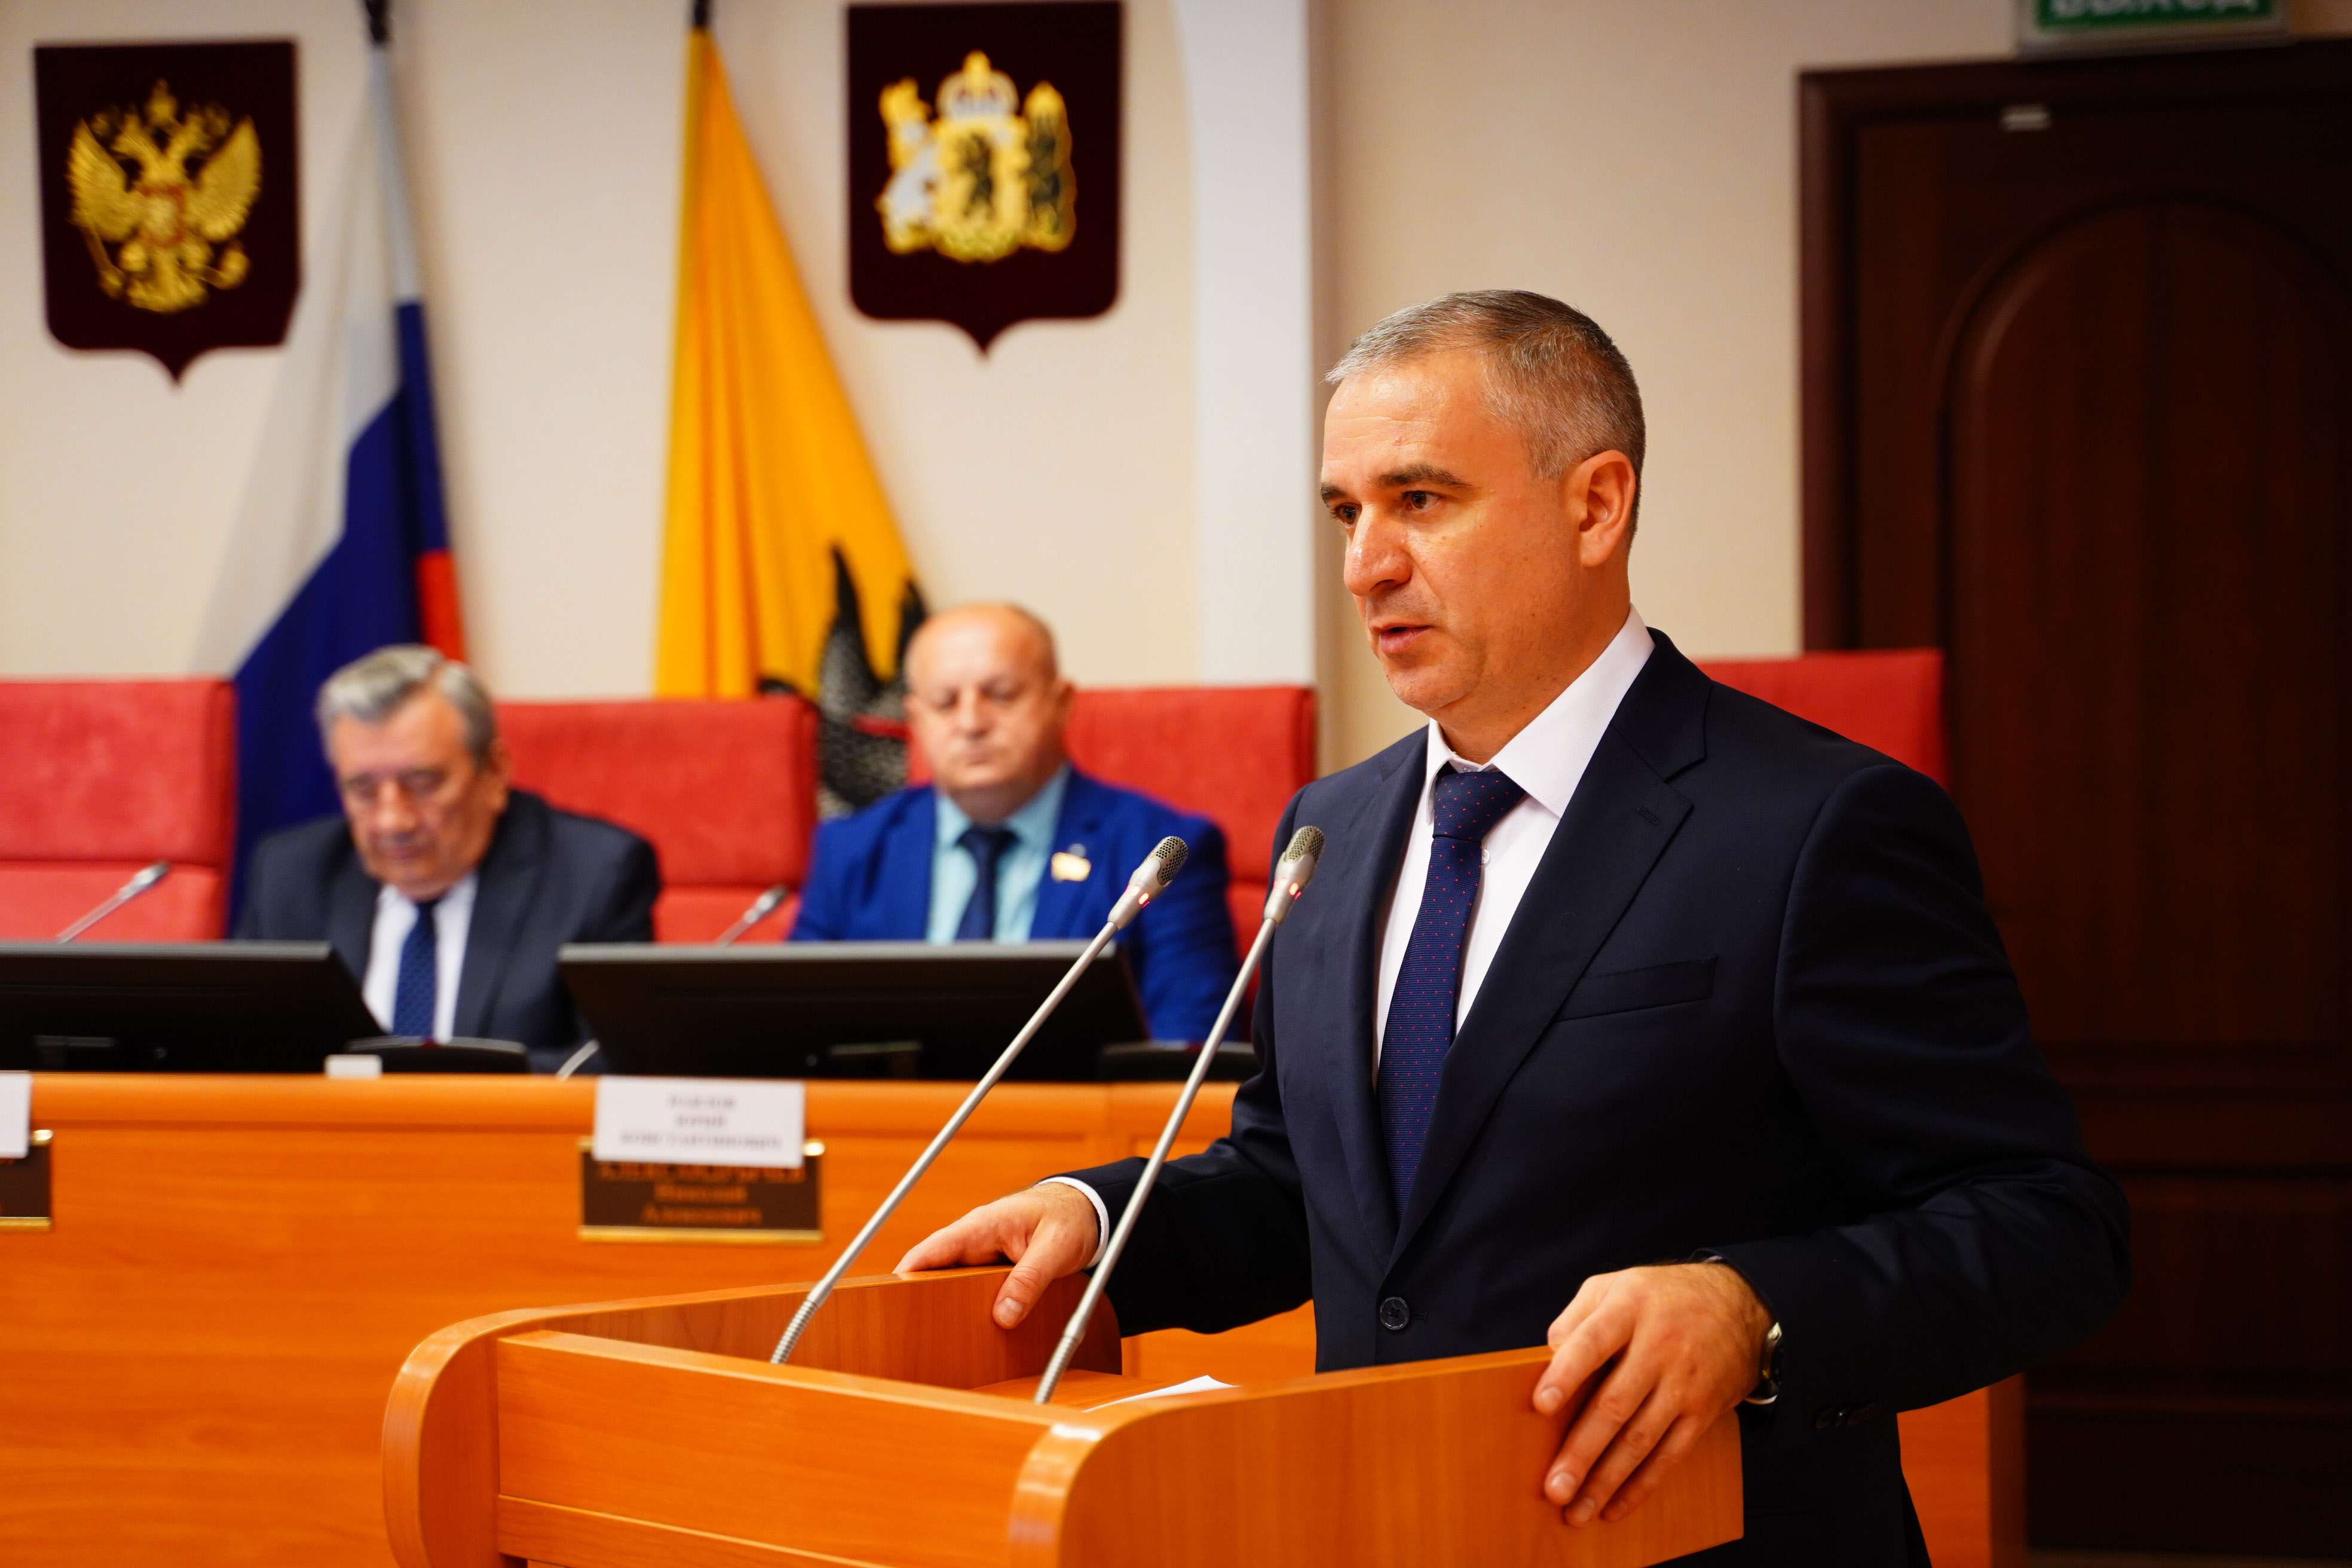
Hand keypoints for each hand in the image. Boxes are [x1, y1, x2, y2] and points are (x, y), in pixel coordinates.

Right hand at [893, 1183, 1100, 1328]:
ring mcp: (982, 1253)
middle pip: (936, 1270)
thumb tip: (1003, 1316)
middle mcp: (975, 1238)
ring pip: (952, 1281)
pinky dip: (966, 1304)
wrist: (1085, 1209)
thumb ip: (1030, 1280)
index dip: (908, 1272)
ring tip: (935, 1338)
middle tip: (909, 1332)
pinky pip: (970, 1287)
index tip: (888, 1298)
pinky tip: (967, 1329)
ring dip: (946, 1305)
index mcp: (983, 1225)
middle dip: (921, 1297)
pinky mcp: (991, 1267)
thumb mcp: (1056, 1249)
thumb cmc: (1070, 1219)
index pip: (933, 1248)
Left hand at [1531, 1263, 1771, 1526]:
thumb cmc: (1660, 1298)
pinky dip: (1641, 1485)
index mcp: (1630, 1308)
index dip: (1567, 1373)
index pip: (1593, 1342)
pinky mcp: (1702, 1412)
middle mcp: (1659, 1347)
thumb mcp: (1615, 1286)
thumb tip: (1545, 1359)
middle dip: (1582, 1450)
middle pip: (1615, 1403)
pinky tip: (1614, 1507)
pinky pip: (1670, 1455)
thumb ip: (1577, 1317)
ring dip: (1606, 1480)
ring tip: (1576, 1511)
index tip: (1541, 1405)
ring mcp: (1684, 1383)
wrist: (1738, 1305)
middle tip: (1554, 1487)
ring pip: (1641, 1439)